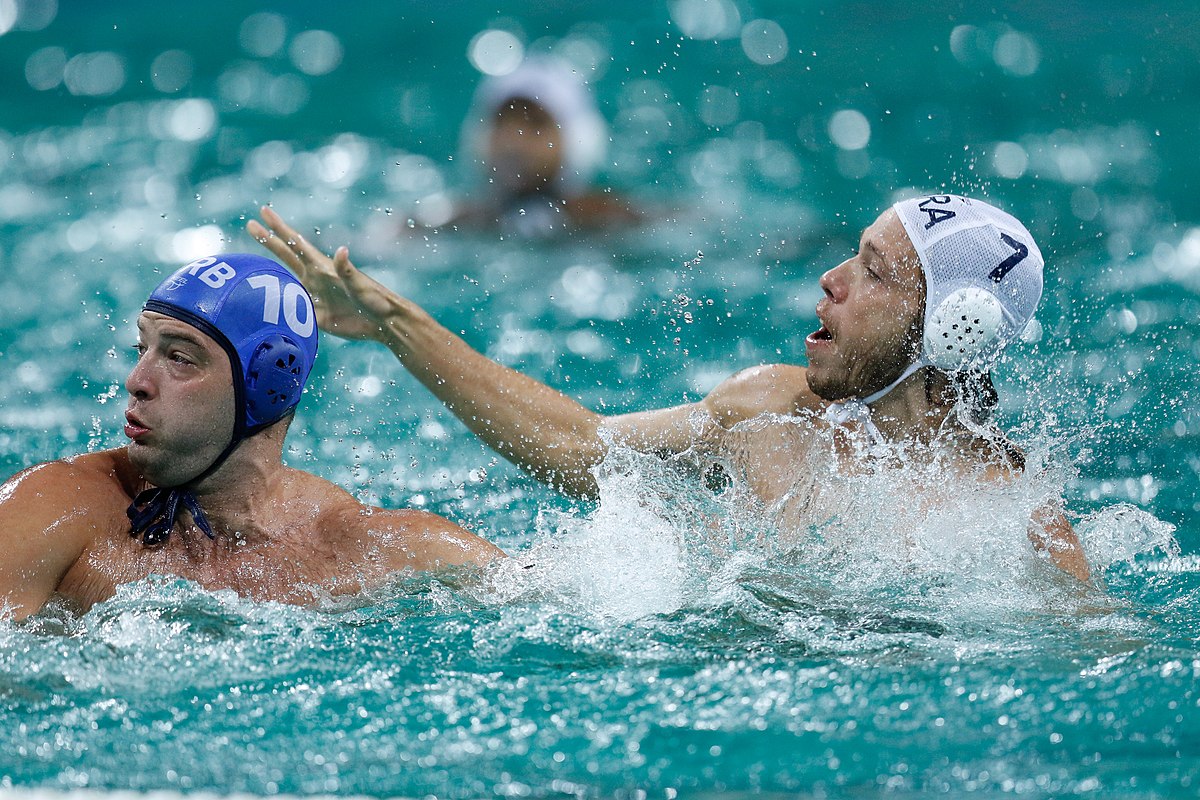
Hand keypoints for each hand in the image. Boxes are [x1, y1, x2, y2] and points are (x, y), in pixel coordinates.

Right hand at [246, 206, 398, 341]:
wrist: (382, 323)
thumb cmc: (375, 300)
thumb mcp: (360, 285)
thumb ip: (347, 269)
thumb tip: (341, 250)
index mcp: (322, 267)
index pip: (295, 243)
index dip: (278, 228)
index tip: (263, 211)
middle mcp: (314, 278)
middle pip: (285, 256)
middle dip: (268, 240)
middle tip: (250, 224)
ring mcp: (313, 295)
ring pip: (284, 281)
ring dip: (268, 272)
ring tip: (251, 264)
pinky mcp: (314, 315)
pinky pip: (291, 309)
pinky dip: (276, 305)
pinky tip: (263, 303)